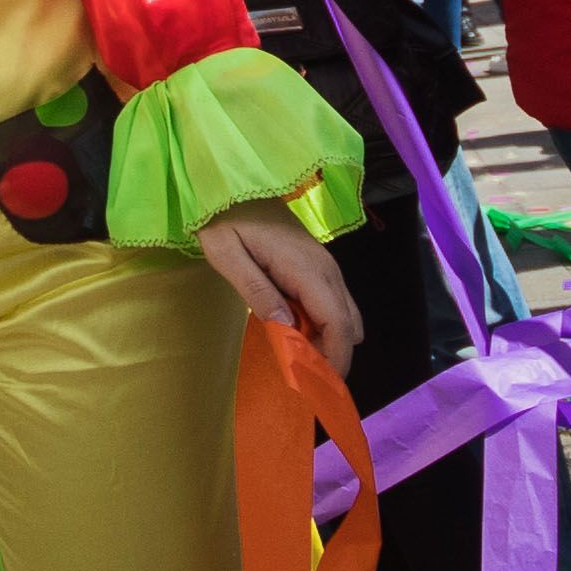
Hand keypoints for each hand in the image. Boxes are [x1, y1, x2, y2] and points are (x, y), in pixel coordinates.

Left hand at [196, 198, 361, 377]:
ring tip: (300, 364)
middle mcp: (326, 268)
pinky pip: (331, 303)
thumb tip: (286, 330)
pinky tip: (296, 335)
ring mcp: (324, 265)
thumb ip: (256, 291)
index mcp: (307, 268)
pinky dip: (322, 325)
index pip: (338, 323)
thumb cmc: (222, 218)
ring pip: (344, 315)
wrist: (230, 184)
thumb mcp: (227, 255)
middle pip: (348, 324)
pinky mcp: (316, 265)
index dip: (334, 358)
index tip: (318, 387)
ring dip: (329, 341)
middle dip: (334, 356)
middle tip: (307, 383)